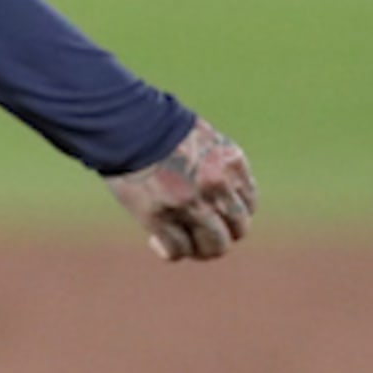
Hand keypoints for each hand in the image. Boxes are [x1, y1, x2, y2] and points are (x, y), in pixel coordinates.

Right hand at [106, 118, 256, 261]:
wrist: (124, 121)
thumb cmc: (155, 123)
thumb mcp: (199, 138)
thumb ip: (213, 166)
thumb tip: (214, 198)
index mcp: (230, 162)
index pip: (248, 205)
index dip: (231, 215)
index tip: (214, 215)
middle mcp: (217, 186)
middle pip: (237, 231)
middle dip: (219, 236)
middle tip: (198, 234)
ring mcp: (191, 204)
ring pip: (212, 247)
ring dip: (198, 250)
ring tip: (179, 243)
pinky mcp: (160, 217)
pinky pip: (177, 250)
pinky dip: (169, 252)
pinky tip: (155, 242)